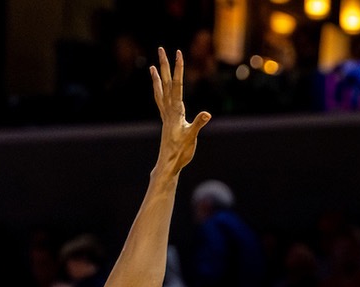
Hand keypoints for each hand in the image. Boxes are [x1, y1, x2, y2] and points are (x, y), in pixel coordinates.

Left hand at [150, 49, 211, 176]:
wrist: (168, 163)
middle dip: (164, 65)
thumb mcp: (191, 138)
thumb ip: (198, 124)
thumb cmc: (180, 152)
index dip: (178, 69)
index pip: (177, 85)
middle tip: (161, 49)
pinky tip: (158, 88)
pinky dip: (158, 91)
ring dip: (157, 77)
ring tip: (152, 66)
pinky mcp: (166, 120)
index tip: (178, 54)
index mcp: (175, 111)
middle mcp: (168, 110)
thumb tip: (207, 114)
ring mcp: (166, 114)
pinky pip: (160, 101)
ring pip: (160, 90)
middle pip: (165, 82)